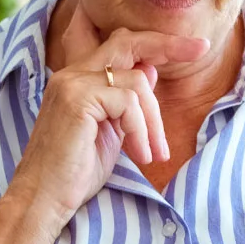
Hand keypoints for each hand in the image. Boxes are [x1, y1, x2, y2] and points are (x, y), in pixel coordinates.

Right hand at [7, 0, 207, 222]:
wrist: (43, 200)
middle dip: (169, 45)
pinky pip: (128, 102)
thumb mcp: (111, 132)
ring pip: (136, 82)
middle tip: (201, 50)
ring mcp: (72, 84)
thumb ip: (126, 102)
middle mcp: (72, 75)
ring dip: (153, 121)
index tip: (195, 47)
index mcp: (78, 80)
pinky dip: (140, 130)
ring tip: (153, 153)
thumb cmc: (74, 174)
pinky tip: (138, 154)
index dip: (157, 42)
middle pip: (129, 43)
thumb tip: (149, 71)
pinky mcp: (77, 100)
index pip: (120, 45)